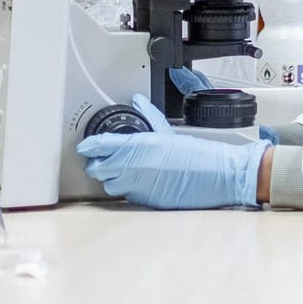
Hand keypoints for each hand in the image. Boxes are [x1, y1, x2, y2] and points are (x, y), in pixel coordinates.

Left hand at [78, 95, 265, 209]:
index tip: (85, 145)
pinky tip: (138, 182)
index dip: (88, 145)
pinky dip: (128, 189)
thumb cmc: (198, 155)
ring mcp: (137, 187)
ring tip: (121, 171)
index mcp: (138, 146)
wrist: (217, 176)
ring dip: (111, 178)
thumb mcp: (169, 131)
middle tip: (103, 159)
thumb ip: (149, 116)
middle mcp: (133, 168)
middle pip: (96, 169)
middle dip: (97, 163)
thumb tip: (138, 102)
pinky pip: (126, 196)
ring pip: (108, 185)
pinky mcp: (145, 202)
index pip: (99, 146)